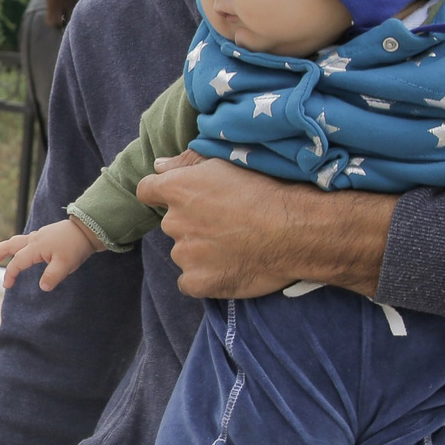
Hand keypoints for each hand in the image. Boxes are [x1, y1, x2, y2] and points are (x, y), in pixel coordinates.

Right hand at [0, 218, 98, 289]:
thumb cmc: (76, 246)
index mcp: (36, 247)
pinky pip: (26, 240)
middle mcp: (34, 240)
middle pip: (10, 245)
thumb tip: (42, 287)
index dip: (10, 274)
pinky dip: (18, 246)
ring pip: (17, 241)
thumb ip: (52, 276)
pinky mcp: (46, 235)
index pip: (17, 262)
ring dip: (5, 248)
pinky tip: (22, 250)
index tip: (7, 285)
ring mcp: (40, 236)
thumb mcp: (65, 265)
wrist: (88, 229)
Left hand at [135, 150, 394, 298]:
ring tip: (237, 245)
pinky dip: (205, 277)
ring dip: (201, 250)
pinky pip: (190, 281)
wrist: (296, 230)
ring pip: (184, 252)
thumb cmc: (269, 190)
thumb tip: (158, 166)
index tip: (182, 198)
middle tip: (227, 222)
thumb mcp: (229, 163)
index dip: (162, 194)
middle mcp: (174, 222)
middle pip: (173, 223)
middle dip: (192, 223)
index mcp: (178, 189)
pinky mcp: (198, 282)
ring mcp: (185, 254)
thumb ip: (187, 163)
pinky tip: (230, 268)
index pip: (148, 190)